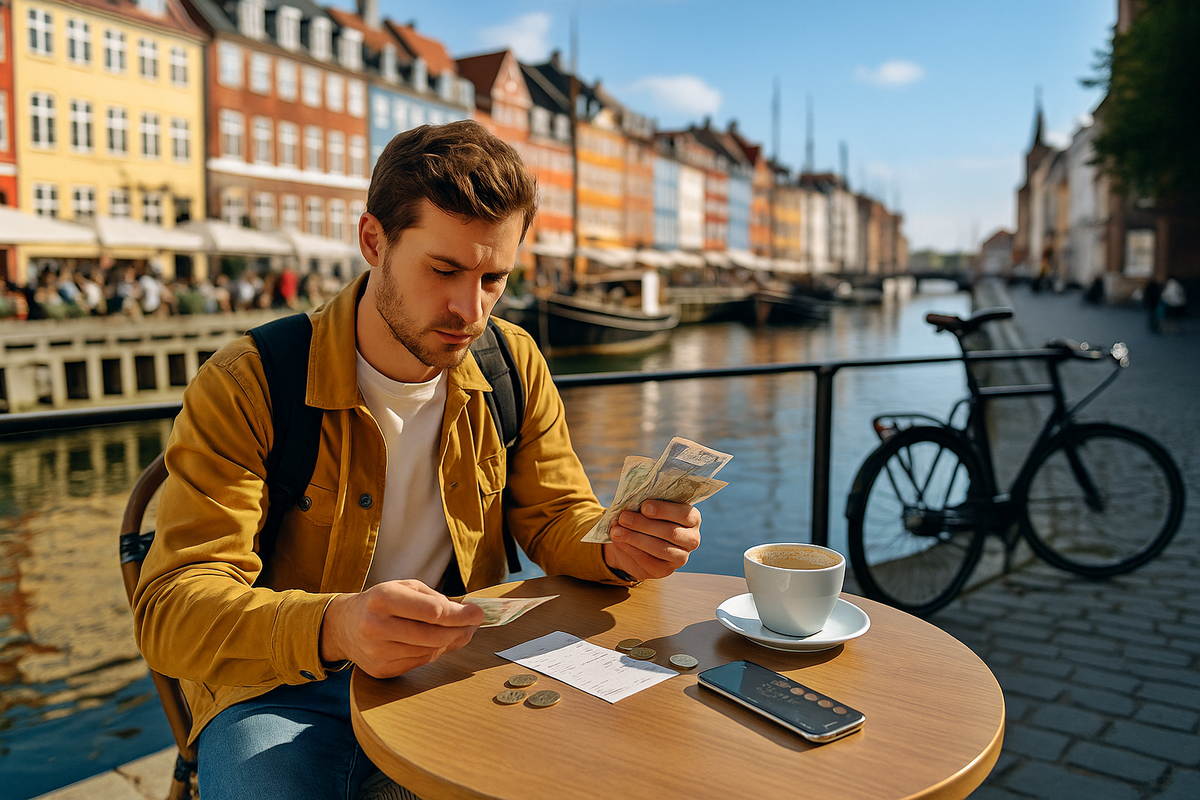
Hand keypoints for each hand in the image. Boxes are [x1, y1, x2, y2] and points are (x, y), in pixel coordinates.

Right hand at [319, 580, 484, 678]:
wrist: (343, 625)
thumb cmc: (379, 602)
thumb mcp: (404, 587)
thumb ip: (434, 599)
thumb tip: (466, 616)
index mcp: (383, 599)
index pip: (433, 612)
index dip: (461, 614)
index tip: (477, 613)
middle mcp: (376, 627)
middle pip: (434, 635)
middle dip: (460, 630)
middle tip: (473, 624)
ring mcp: (377, 652)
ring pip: (430, 651)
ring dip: (449, 642)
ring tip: (456, 631)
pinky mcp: (381, 670)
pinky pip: (419, 663)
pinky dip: (432, 652)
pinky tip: (434, 642)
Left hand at [603, 500, 700, 580]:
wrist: (639, 542)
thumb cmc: (647, 517)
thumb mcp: (649, 507)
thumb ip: (645, 505)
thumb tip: (629, 505)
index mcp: (692, 518)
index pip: (684, 514)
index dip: (664, 510)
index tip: (644, 506)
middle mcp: (692, 539)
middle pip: (670, 532)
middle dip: (644, 524)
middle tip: (623, 517)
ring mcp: (681, 557)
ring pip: (660, 548)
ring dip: (635, 538)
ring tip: (616, 531)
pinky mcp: (666, 570)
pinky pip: (649, 561)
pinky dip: (632, 550)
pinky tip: (619, 541)